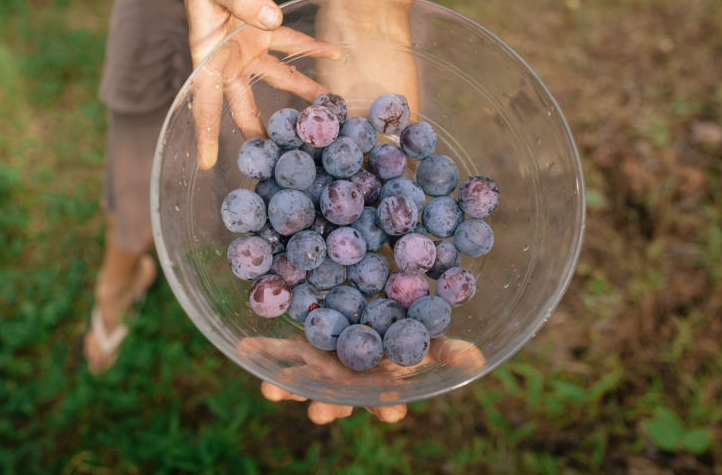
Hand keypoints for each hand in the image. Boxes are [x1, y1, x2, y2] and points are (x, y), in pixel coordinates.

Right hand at [170, 0, 340, 169]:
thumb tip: (271, 20)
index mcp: (207, 54)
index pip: (204, 99)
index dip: (206, 131)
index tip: (206, 162)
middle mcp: (227, 60)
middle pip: (243, 104)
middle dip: (260, 131)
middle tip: (280, 158)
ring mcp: (246, 49)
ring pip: (276, 80)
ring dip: (300, 94)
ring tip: (325, 115)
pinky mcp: (262, 33)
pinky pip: (290, 46)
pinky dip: (310, 50)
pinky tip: (333, 56)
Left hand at [237, 332, 485, 424]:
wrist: (361, 311)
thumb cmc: (396, 332)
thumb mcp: (421, 339)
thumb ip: (445, 350)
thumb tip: (478, 359)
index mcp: (377, 385)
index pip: (385, 401)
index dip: (388, 406)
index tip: (391, 408)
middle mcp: (344, 383)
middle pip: (336, 401)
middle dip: (329, 408)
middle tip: (323, 411)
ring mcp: (317, 367)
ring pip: (300, 382)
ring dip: (285, 387)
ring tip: (271, 389)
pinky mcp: (296, 347)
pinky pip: (275, 350)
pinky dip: (259, 350)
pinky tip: (242, 346)